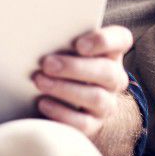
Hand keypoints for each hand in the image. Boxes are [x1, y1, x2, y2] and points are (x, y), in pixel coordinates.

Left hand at [33, 25, 133, 139]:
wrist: (64, 100)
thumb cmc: (61, 62)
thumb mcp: (62, 48)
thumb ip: (59, 38)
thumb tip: (33, 30)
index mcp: (109, 52)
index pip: (121, 39)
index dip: (103, 41)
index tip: (79, 44)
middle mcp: (113, 77)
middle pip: (107, 71)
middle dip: (75, 68)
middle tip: (47, 64)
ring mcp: (106, 103)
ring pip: (96, 98)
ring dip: (65, 89)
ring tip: (39, 81)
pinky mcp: (94, 124)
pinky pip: (83, 123)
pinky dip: (62, 113)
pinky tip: (43, 102)